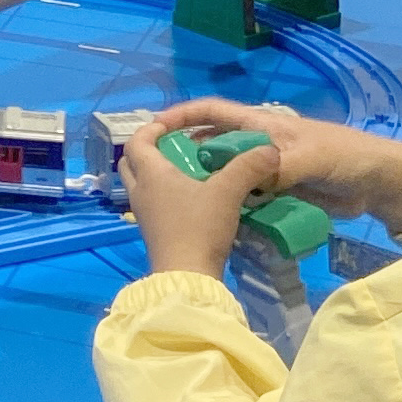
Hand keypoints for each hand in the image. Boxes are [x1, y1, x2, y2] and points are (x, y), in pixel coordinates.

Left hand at [123, 125, 284, 279]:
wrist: (187, 276)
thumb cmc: (199, 227)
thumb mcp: (227, 192)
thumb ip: (248, 167)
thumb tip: (271, 150)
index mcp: (150, 174)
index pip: (136, 141)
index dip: (150, 128)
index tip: (169, 124)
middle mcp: (140, 191)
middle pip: (130, 162)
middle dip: (147, 149)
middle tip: (172, 145)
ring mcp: (143, 214)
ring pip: (139, 183)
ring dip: (154, 173)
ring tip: (183, 169)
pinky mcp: (153, 232)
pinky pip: (150, 202)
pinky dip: (162, 193)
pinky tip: (188, 198)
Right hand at [133, 98, 401, 236]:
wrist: (379, 185)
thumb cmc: (345, 156)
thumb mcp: (309, 157)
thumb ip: (276, 168)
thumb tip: (248, 184)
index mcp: (260, 124)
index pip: (212, 111)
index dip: (183, 115)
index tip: (155, 128)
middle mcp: (257, 146)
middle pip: (213, 146)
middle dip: (187, 157)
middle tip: (162, 180)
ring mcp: (266, 173)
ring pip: (228, 178)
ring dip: (210, 188)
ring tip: (185, 206)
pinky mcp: (278, 197)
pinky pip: (248, 203)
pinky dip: (234, 211)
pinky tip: (220, 225)